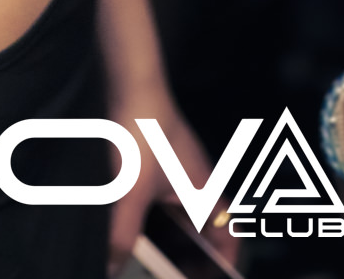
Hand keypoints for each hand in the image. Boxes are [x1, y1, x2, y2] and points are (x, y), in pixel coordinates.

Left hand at [106, 84, 228, 274]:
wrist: (134, 83)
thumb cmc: (143, 131)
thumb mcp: (130, 191)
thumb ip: (123, 234)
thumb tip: (115, 267)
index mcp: (203, 190)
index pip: (228, 231)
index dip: (227, 257)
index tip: (220, 275)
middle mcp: (198, 179)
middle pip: (207, 224)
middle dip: (198, 251)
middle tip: (184, 271)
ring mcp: (181, 165)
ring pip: (187, 208)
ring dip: (177, 232)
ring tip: (158, 251)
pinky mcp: (162, 154)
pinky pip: (168, 192)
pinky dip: (159, 212)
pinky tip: (135, 217)